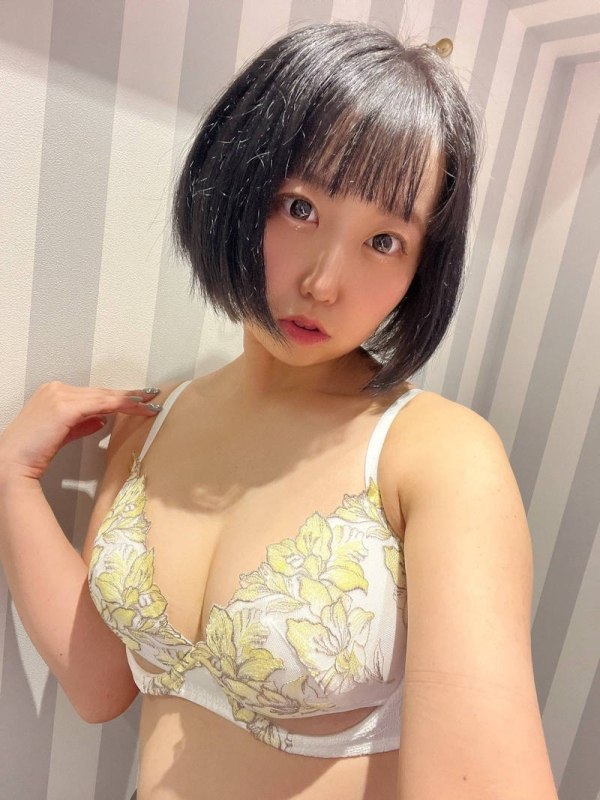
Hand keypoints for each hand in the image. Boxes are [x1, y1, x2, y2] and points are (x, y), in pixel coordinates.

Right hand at [0, 382, 162, 481]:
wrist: (11, 463)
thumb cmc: (33, 452)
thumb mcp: (62, 434)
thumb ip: (81, 424)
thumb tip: (102, 420)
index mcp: (54, 392)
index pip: (94, 394)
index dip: (117, 397)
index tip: (139, 399)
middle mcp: (57, 388)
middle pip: (101, 392)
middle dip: (129, 395)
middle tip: (153, 396)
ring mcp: (59, 395)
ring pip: (104, 395)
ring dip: (130, 400)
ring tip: (151, 404)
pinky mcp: (64, 406)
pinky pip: (101, 404)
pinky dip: (121, 405)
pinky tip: (137, 408)